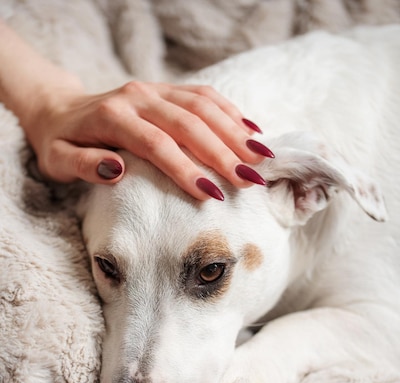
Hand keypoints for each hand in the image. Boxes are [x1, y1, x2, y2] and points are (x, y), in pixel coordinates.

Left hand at [25, 80, 274, 199]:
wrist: (59, 108)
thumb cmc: (60, 142)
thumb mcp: (58, 160)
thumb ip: (84, 165)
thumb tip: (117, 170)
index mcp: (112, 117)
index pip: (157, 144)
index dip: (186, 169)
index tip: (213, 194)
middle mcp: (138, 96)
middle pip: (189, 123)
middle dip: (223, 153)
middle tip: (250, 181)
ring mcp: (154, 89)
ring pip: (203, 105)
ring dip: (235, 131)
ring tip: (261, 158)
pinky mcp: (166, 89)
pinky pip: (204, 95)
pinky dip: (231, 113)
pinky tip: (252, 133)